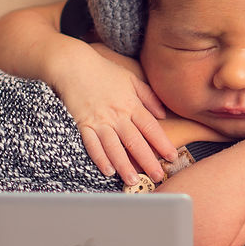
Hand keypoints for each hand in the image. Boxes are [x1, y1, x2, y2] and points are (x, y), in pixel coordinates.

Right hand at [55, 41, 178, 184]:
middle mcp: (117, 115)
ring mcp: (99, 121)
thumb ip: (148, 96)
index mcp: (131, 104)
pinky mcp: (83, 124)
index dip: (162, 143)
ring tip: (134, 181)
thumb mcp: (131, 78)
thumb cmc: (103, 71)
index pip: (151, 128)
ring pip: (114, 148)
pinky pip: (92, 145)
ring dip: (125, 165)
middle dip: (148, 161)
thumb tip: (163, 114)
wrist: (73, 65)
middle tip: (158, 177)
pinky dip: (100, 158)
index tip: (171, 157)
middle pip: (135, 141)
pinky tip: (108, 171)